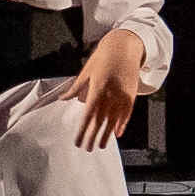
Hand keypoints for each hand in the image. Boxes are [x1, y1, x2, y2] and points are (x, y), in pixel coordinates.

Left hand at [72, 25, 151, 148]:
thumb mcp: (87, 71)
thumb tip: (62, 99)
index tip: (78, 140)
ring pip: (113, 120)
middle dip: (92, 136)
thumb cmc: (103, 57)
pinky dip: (121, 125)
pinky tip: (116, 134)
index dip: (83, 130)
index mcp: (97, 88)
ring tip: (100, 146)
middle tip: (87, 148)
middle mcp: (110, 94)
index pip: (88, 114)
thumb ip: (76, 87)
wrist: (125, 47)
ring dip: (106, 134)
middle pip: (100, 120)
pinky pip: (126, 114)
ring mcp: (122, 95)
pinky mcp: (131, 95)